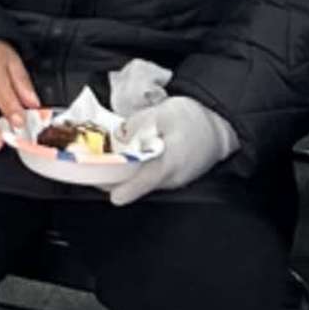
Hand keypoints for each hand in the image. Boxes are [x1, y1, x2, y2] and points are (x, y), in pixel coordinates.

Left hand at [99, 93, 236, 208]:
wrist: (219, 130)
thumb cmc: (195, 121)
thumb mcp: (165, 112)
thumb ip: (139, 124)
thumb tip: (118, 135)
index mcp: (170, 162)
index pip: (148, 180)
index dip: (130, 189)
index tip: (115, 196)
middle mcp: (169, 179)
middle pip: (135, 184)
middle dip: (111, 178)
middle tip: (89, 167)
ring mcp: (169, 182)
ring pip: (139, 182)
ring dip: (120, 173)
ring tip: (100, 159)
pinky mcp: (168, 179)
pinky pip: (145, 178)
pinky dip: (131, 171)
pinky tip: (122, 158)